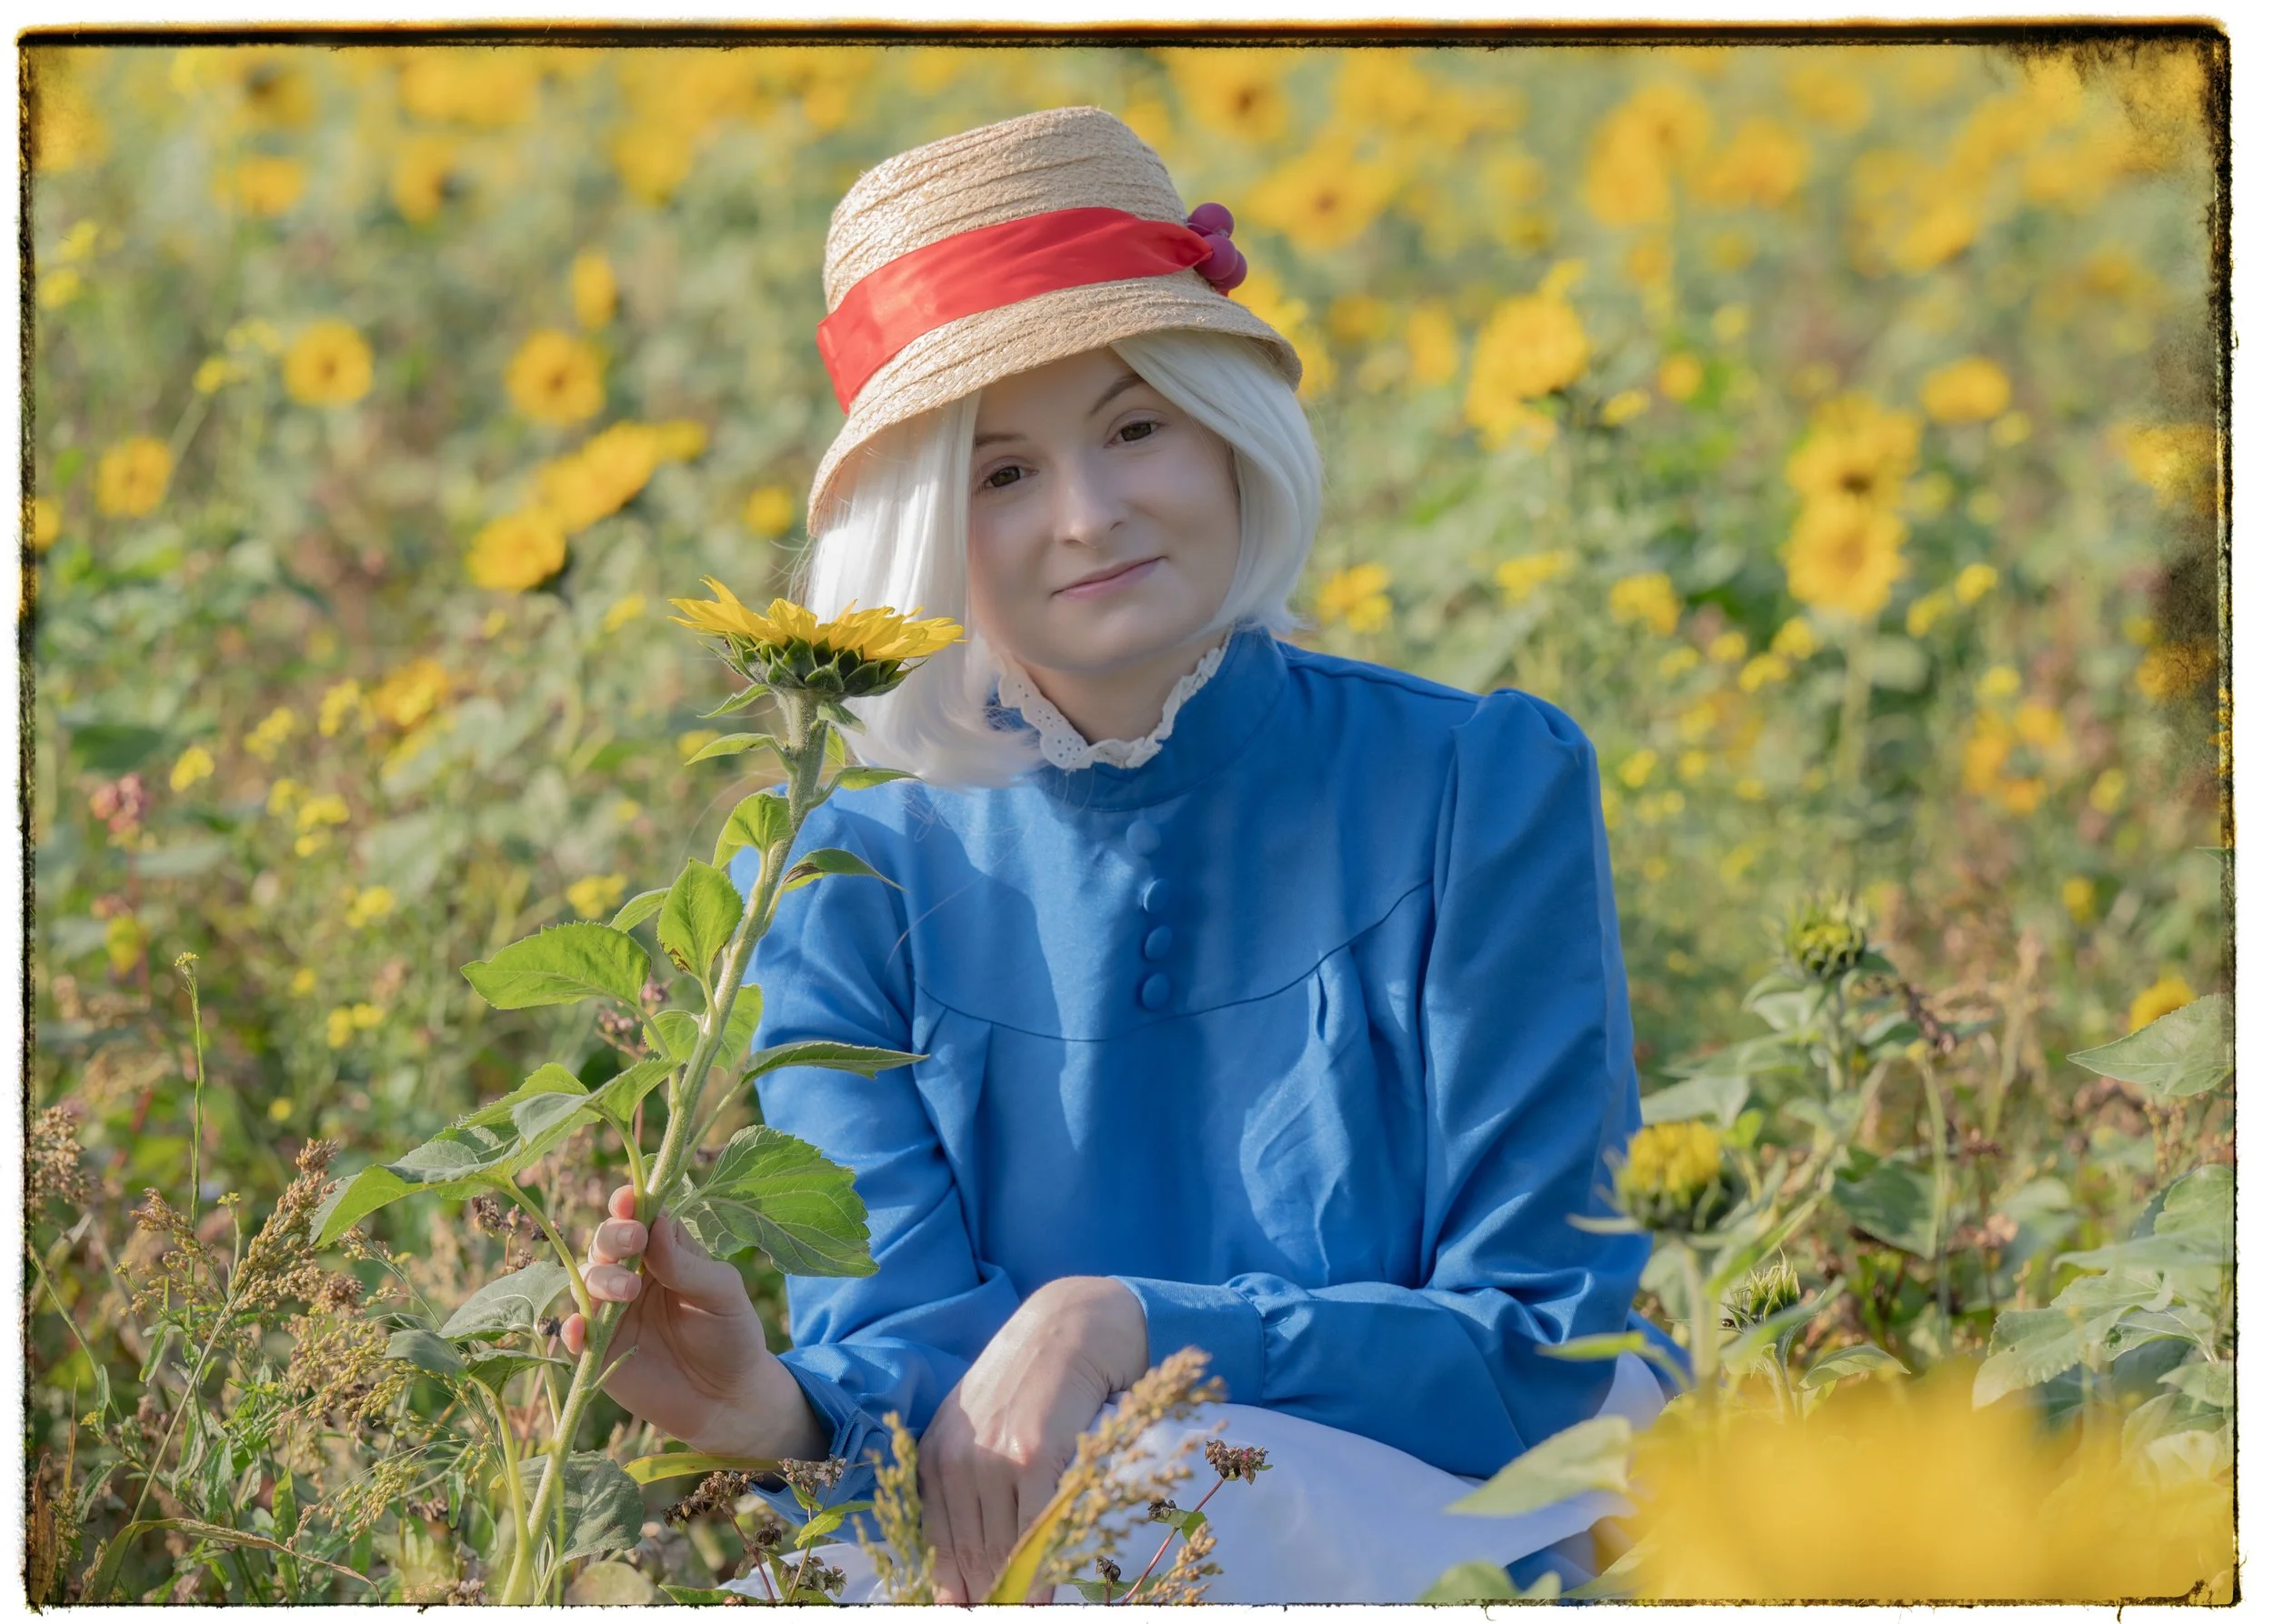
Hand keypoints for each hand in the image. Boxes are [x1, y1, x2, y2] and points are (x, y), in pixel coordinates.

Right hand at [562, 1184, 827, 1462]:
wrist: (727, 1398)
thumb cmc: (730, 1334)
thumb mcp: (721, 1293)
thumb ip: (687, 1264)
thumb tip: (656, 1223)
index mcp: (664, 1253)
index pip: (640, 1219)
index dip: (629, 1205)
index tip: (628, 1200)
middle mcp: (632, 1276)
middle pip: (606, 1244)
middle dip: (613, 1237)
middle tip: (632, 1241)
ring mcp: (612, 1313)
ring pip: (587, 1281)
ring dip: (600, 1278)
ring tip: (629, 1291)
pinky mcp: (599, 1350)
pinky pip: (576, 1335)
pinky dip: (572, 1329)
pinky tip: (580, 1329)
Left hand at [918, 1275, 1149, 1604]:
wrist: (1074, 1320)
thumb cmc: (1033, 1379)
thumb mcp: (984, 1426)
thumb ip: (968, 1490)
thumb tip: (960, 1582)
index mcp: (933, 1457)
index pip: (938, 1550)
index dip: (962, 1590)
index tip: (980, 1609)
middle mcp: (954, 1459)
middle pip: (971, 1556)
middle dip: (993, 1592)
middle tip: (1011, 1610)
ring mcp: (994, 1456)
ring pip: (1002, 1549)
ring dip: (1019, 1586)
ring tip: (1032, 1605)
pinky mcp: (1035, 1452)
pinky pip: (1036, 1528)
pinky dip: (1044, 1566)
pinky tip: (1049, 1590)